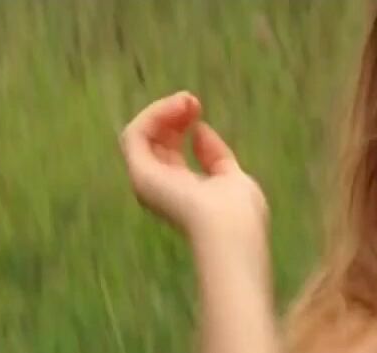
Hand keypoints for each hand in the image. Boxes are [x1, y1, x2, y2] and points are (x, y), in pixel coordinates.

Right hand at [119, 91, 268, 250]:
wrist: (232, 229)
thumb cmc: (240, 213)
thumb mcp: (232, 176)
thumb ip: (215, 156)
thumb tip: (199, 130)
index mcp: (181, 191)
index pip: (171, 151)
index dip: (182, 126)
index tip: (199, 109)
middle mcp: (159, 187)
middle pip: (154, 141)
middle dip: (172, 115)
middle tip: (193, 101)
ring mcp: (146, 181)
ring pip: (141, 134)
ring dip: (162, 110)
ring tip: (187, 100)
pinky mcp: (140, 173)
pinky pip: (135, 134)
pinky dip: (154, 115)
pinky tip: (177, 107)